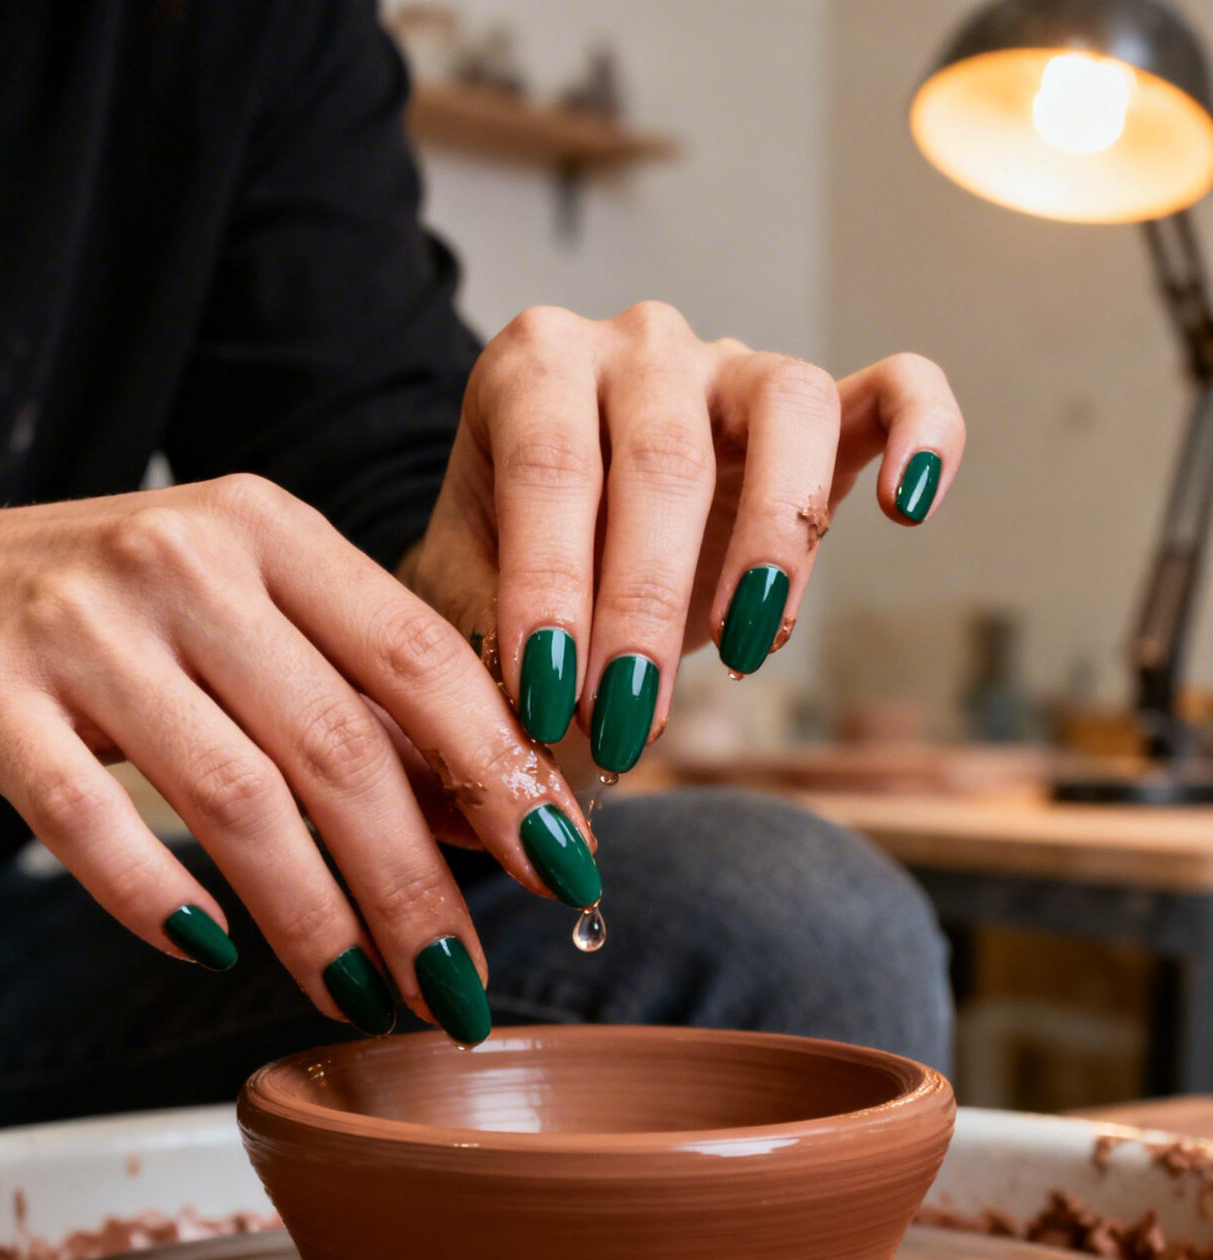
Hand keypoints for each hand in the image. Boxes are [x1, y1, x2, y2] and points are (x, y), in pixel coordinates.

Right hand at [0, 481, 602, 1043]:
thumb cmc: (116, 619)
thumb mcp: (246, 619)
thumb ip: (356, 699)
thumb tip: (491, 820)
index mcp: (271, 531)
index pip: (419, 657)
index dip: (504, 772)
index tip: (565, 867)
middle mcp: (184, 559)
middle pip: (341, 746)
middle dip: (419, 887)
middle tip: (463, 985)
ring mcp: (82, 624)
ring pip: (234, 799)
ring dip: (316, 920)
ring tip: (366, 997)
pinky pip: (89, 820)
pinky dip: (158, 898)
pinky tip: (216, 955)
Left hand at [410, 303, 964, 771]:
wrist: (558, 568)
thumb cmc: (509, 590)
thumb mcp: (470, 619)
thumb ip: (478, 673)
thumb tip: (508, 777)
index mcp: (531, 370)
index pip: (548, 466)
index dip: (550, 588)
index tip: (547, 703)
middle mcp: (637, 346)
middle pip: (662, 456)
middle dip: (644, 608)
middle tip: (629, 724)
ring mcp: (737, 366)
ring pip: (785, 410)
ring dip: (771, 545)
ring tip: (748, 651)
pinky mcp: (825, 410)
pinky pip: (898, 389)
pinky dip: (924, 433)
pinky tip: (909, 509)